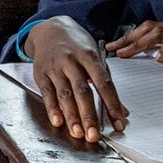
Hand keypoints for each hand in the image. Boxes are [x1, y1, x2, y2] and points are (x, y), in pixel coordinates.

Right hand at [26, 17, 127, 142]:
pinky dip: (52, 108)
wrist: (50, 28)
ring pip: (65, 94)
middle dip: (89, 115)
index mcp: (89, 56)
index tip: (119, 122)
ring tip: (78, 133)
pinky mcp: (41, 73)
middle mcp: (71, 61)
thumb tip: (122, 111)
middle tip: (94, 135)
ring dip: (72, 116)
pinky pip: (47, 93)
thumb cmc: (77, 45)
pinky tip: (58, 121)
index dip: (112, 104)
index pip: (104, 83)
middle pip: (83, 91)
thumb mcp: (95, 57)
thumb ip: (106, 83)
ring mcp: (55, 67)